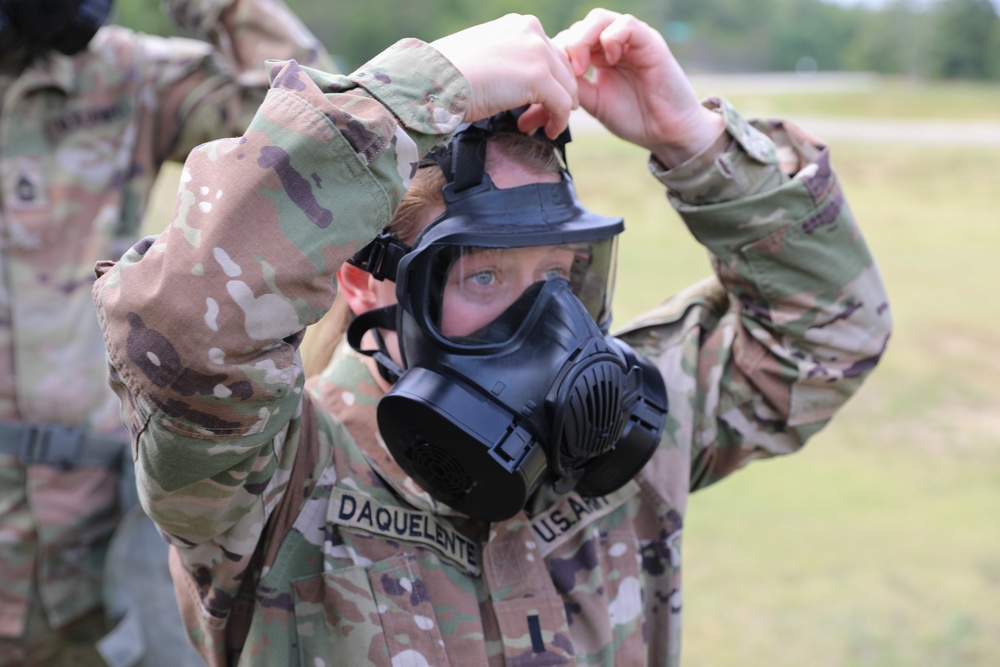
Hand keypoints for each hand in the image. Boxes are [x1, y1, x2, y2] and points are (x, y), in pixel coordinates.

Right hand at [431, 14, 578, 138]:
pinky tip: (548, 132)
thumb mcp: (483, 57)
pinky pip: (563, 104)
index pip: (549, 53)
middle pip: (562, 69)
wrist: (432, 81)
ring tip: (539, 127)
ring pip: (567, 87)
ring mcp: (537, 52)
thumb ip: (506, 62)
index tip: (535, 102)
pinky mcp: (539, 77)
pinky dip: (559, 121)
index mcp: (517, 25)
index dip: (547, 81)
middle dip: (556, 96)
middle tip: (539, 119)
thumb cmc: (446, 75)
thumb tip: (514, 81)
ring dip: (557, 111)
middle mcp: (531, 30)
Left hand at [555, 9, 723, 166]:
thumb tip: (535, 100)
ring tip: (581, 67)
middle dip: (566, 47)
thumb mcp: (592, 103)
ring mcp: (631, 40)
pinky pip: (626, 24)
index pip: (568, 39)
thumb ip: (570, 91)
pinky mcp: (649, 42)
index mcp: (598, 56)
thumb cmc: (633, 118)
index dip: (555, 55)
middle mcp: (613, 43)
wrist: (666, 132)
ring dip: (583, 39)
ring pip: (599, 18)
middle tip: (565, 74)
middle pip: (580, 26)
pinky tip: (608, 61)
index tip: (551, 80)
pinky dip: (611, 38)